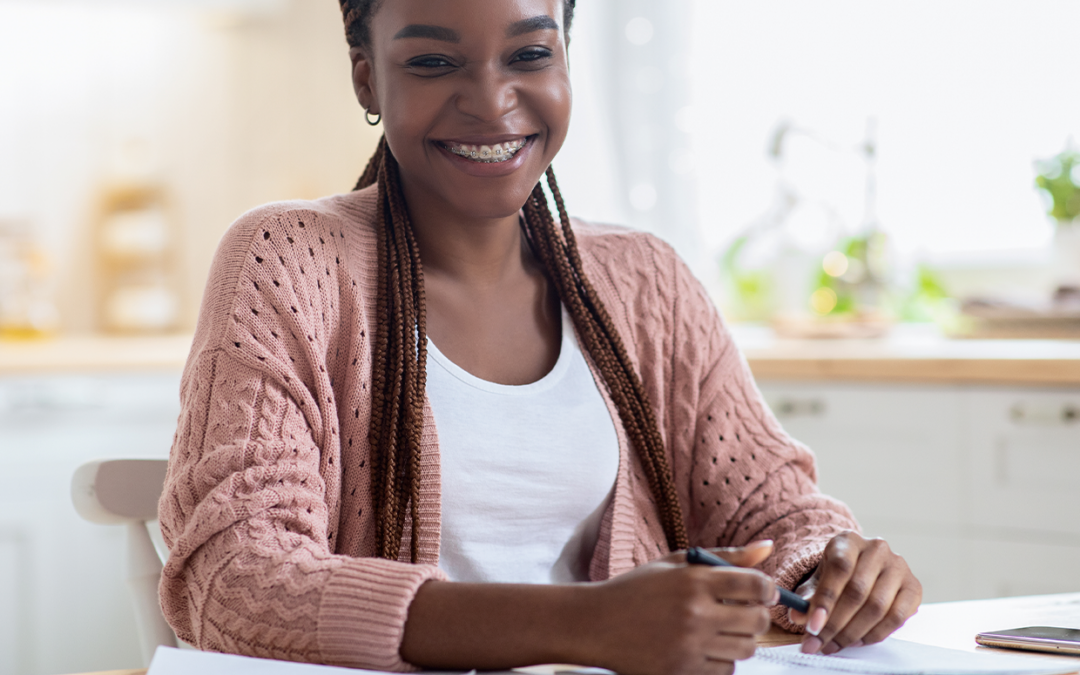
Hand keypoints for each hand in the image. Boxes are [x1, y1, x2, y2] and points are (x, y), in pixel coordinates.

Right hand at [581, 541, 777, 674]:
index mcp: (693, 581)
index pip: (754, 585)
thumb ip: (725, 556)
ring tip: (720, 628)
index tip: (763, 592)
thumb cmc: (637, 589)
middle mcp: (694, 614)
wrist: (596, 624)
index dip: (768, 588)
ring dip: (740, 639)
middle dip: (758, 615)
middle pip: (756, 621)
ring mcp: (689, 646)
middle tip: (744, 611)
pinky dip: (720, 659)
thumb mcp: (676, 563)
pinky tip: (703, 646)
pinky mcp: (682, 671)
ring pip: (744, 649)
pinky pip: (724, 670)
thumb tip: (768, 547)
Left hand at [788, 532, 920, 654]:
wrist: (863, 570)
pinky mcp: (914, 587)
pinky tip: (856, 641)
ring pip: (877, 607)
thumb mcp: (817, 580)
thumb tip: (798, 615)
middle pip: (858, 591)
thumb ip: (806, 597)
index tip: (811, 626)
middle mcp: (877, 549)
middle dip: (835, 624)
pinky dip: (874, 634)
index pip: (840, 568)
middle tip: (818, 643)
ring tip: (833, 645)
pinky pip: (896, 617)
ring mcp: (899, 567)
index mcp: (849, 541)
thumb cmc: (836, 576)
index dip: (826, 599)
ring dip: (852, 633)